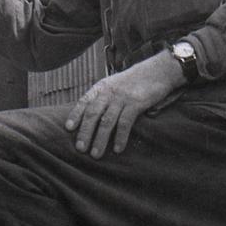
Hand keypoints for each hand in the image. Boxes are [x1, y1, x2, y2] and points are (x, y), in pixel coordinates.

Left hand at [65, 50, 185, 157]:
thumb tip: (88, 117)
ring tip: (95, 154)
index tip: (68, 128)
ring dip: (100, 139)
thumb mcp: (114, 85)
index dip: (75, 115)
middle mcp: (109, 92)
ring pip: (107, 121)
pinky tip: (117, 148)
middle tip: (80, 148)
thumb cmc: (134, 81)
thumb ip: (102, 97)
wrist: (157, 71)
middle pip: (93, 114)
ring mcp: (122, 97)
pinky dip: (120, 137)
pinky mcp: (136, 103)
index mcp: (101, 87)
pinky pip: (125, 123)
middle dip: (85, 132)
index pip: (84, 101)